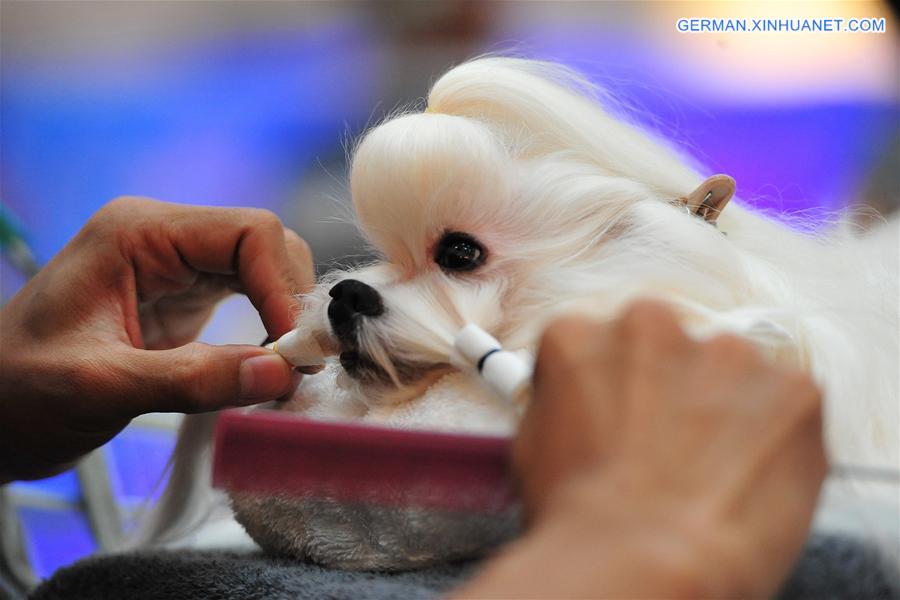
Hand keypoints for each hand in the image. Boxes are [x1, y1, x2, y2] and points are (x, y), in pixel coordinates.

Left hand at [0, 197, 313, 481]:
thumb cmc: (20, 392)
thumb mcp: (100, 387)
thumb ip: (191, 378)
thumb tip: (281, 372)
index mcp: (139, 232)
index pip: (248, 232)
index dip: (283, 286)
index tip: (294, 348)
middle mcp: (165, 238)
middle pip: (267, 246)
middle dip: (293, 299)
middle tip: (301, 363)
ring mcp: (178, 266)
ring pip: (267, 271)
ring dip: (288, 315)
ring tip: (290, 368)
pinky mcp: (186, 299)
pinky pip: (251, 299)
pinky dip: (272, 329)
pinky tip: (271, 365)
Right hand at [457, 301, 825, 598]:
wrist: (643, 562)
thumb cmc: (579, 521)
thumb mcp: (533, 448)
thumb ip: (563, 403)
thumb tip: (580, 405)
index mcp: (579, 337)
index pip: (599, 345)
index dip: (611, 390)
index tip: (620, 420)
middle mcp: (651, 325)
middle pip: (667, 348)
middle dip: (670, 388)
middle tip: (667, 450)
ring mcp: (728, 352)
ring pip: (731, 373)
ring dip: (725, 410)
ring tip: (710, 474)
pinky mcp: (793, 388)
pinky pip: (789, 406)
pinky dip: (778, 439)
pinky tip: (748, 481)